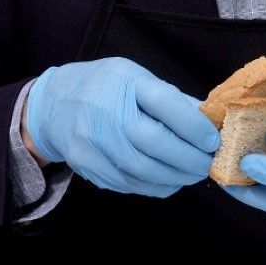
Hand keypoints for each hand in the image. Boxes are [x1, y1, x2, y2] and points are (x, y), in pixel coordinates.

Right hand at [23, 58, 217, 197]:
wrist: (53, 105)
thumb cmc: (104, 88)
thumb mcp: (136, 78)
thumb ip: (172, 99)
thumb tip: (210, 123)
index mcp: (123, 83)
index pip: (164, 103)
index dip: (193, 125)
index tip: (212, 140)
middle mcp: (105, 113)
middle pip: (155, 143)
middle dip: (190, 159)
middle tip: (208, 163)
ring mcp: (93, 143)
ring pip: (144, 171)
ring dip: (176, 177)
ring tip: (193, 173)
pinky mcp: (88, 167)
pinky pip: (130, 184)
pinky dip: (156, 186)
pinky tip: (169, 180)